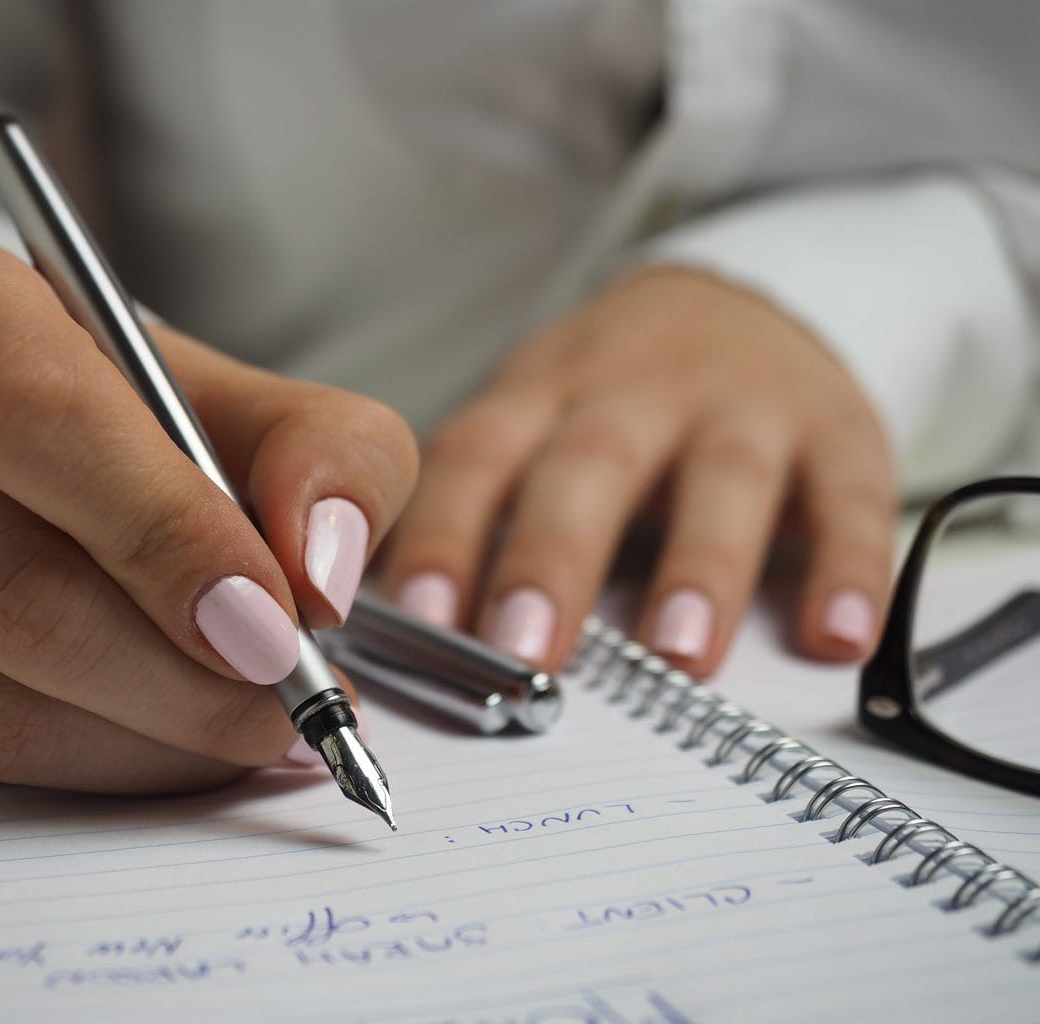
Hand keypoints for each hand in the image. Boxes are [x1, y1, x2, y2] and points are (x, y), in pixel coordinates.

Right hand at [0, 231, 416, 791]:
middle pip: (6, 582)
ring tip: (254, 723)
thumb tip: (319, 573)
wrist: (24, 452)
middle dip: (178, 671)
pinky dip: (100, 766)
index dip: (165, 532)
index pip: (35, 418)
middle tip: (290, 700)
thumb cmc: (141, 414)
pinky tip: (172, 735)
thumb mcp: (258, 398)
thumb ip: (327, 455)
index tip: (276, 620)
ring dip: (152, 736)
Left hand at [380, 266, 895, 676]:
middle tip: (525, 650)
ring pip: (722, 478)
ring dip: (700, 566)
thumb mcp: (533, 422)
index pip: (477, 459)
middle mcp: (635, 393)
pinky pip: (850, 496)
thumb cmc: (610, 398)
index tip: (419, 620)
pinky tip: (837, 636)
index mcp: (542, 396)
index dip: (444, 535)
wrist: (740, 303)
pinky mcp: (837, 430)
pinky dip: (849, 566)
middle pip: (589, 466)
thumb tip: (400, 634)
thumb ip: (480, 511)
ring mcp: (741, 407)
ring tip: (679, 655)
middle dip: (554, 557)